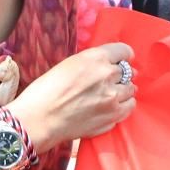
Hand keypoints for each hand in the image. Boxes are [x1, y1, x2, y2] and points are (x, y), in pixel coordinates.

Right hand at [10, 42, 135, 151]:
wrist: (39, 119)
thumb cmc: (46, 91)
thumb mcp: (68, 64)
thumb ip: (92, 63)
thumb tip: (111, 66)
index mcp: (95, 58)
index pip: (123, 51)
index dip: (123, 56)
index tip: (122, 60)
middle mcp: (107, 76)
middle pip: (128, 72)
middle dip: (120, 75)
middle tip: (109, 81)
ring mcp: (112, 98)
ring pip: (131, 90)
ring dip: (123, 91)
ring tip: (109, 95)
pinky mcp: (112, 117)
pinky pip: (129, 107)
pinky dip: (123, 106)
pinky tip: (110, 107)